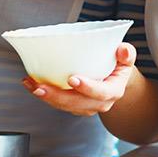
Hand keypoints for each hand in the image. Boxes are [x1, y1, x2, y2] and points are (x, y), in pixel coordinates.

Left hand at [22, 43, 136, 115]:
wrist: (115, 79)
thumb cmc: (118, 65)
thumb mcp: (126, 57)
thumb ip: (127, 53)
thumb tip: (122, 50)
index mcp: (113, 91)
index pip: (101, 93)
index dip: (87, 88)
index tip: (73, 79)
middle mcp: (99, 103)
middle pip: (77, 104)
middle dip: (57, 97)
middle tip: (40, 87)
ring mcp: (85, 106)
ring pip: (64, 106)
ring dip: (46, 97)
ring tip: (30, 84)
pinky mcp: (73, 105)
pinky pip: (58, 103)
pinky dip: (44, 94)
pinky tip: (31, 84)